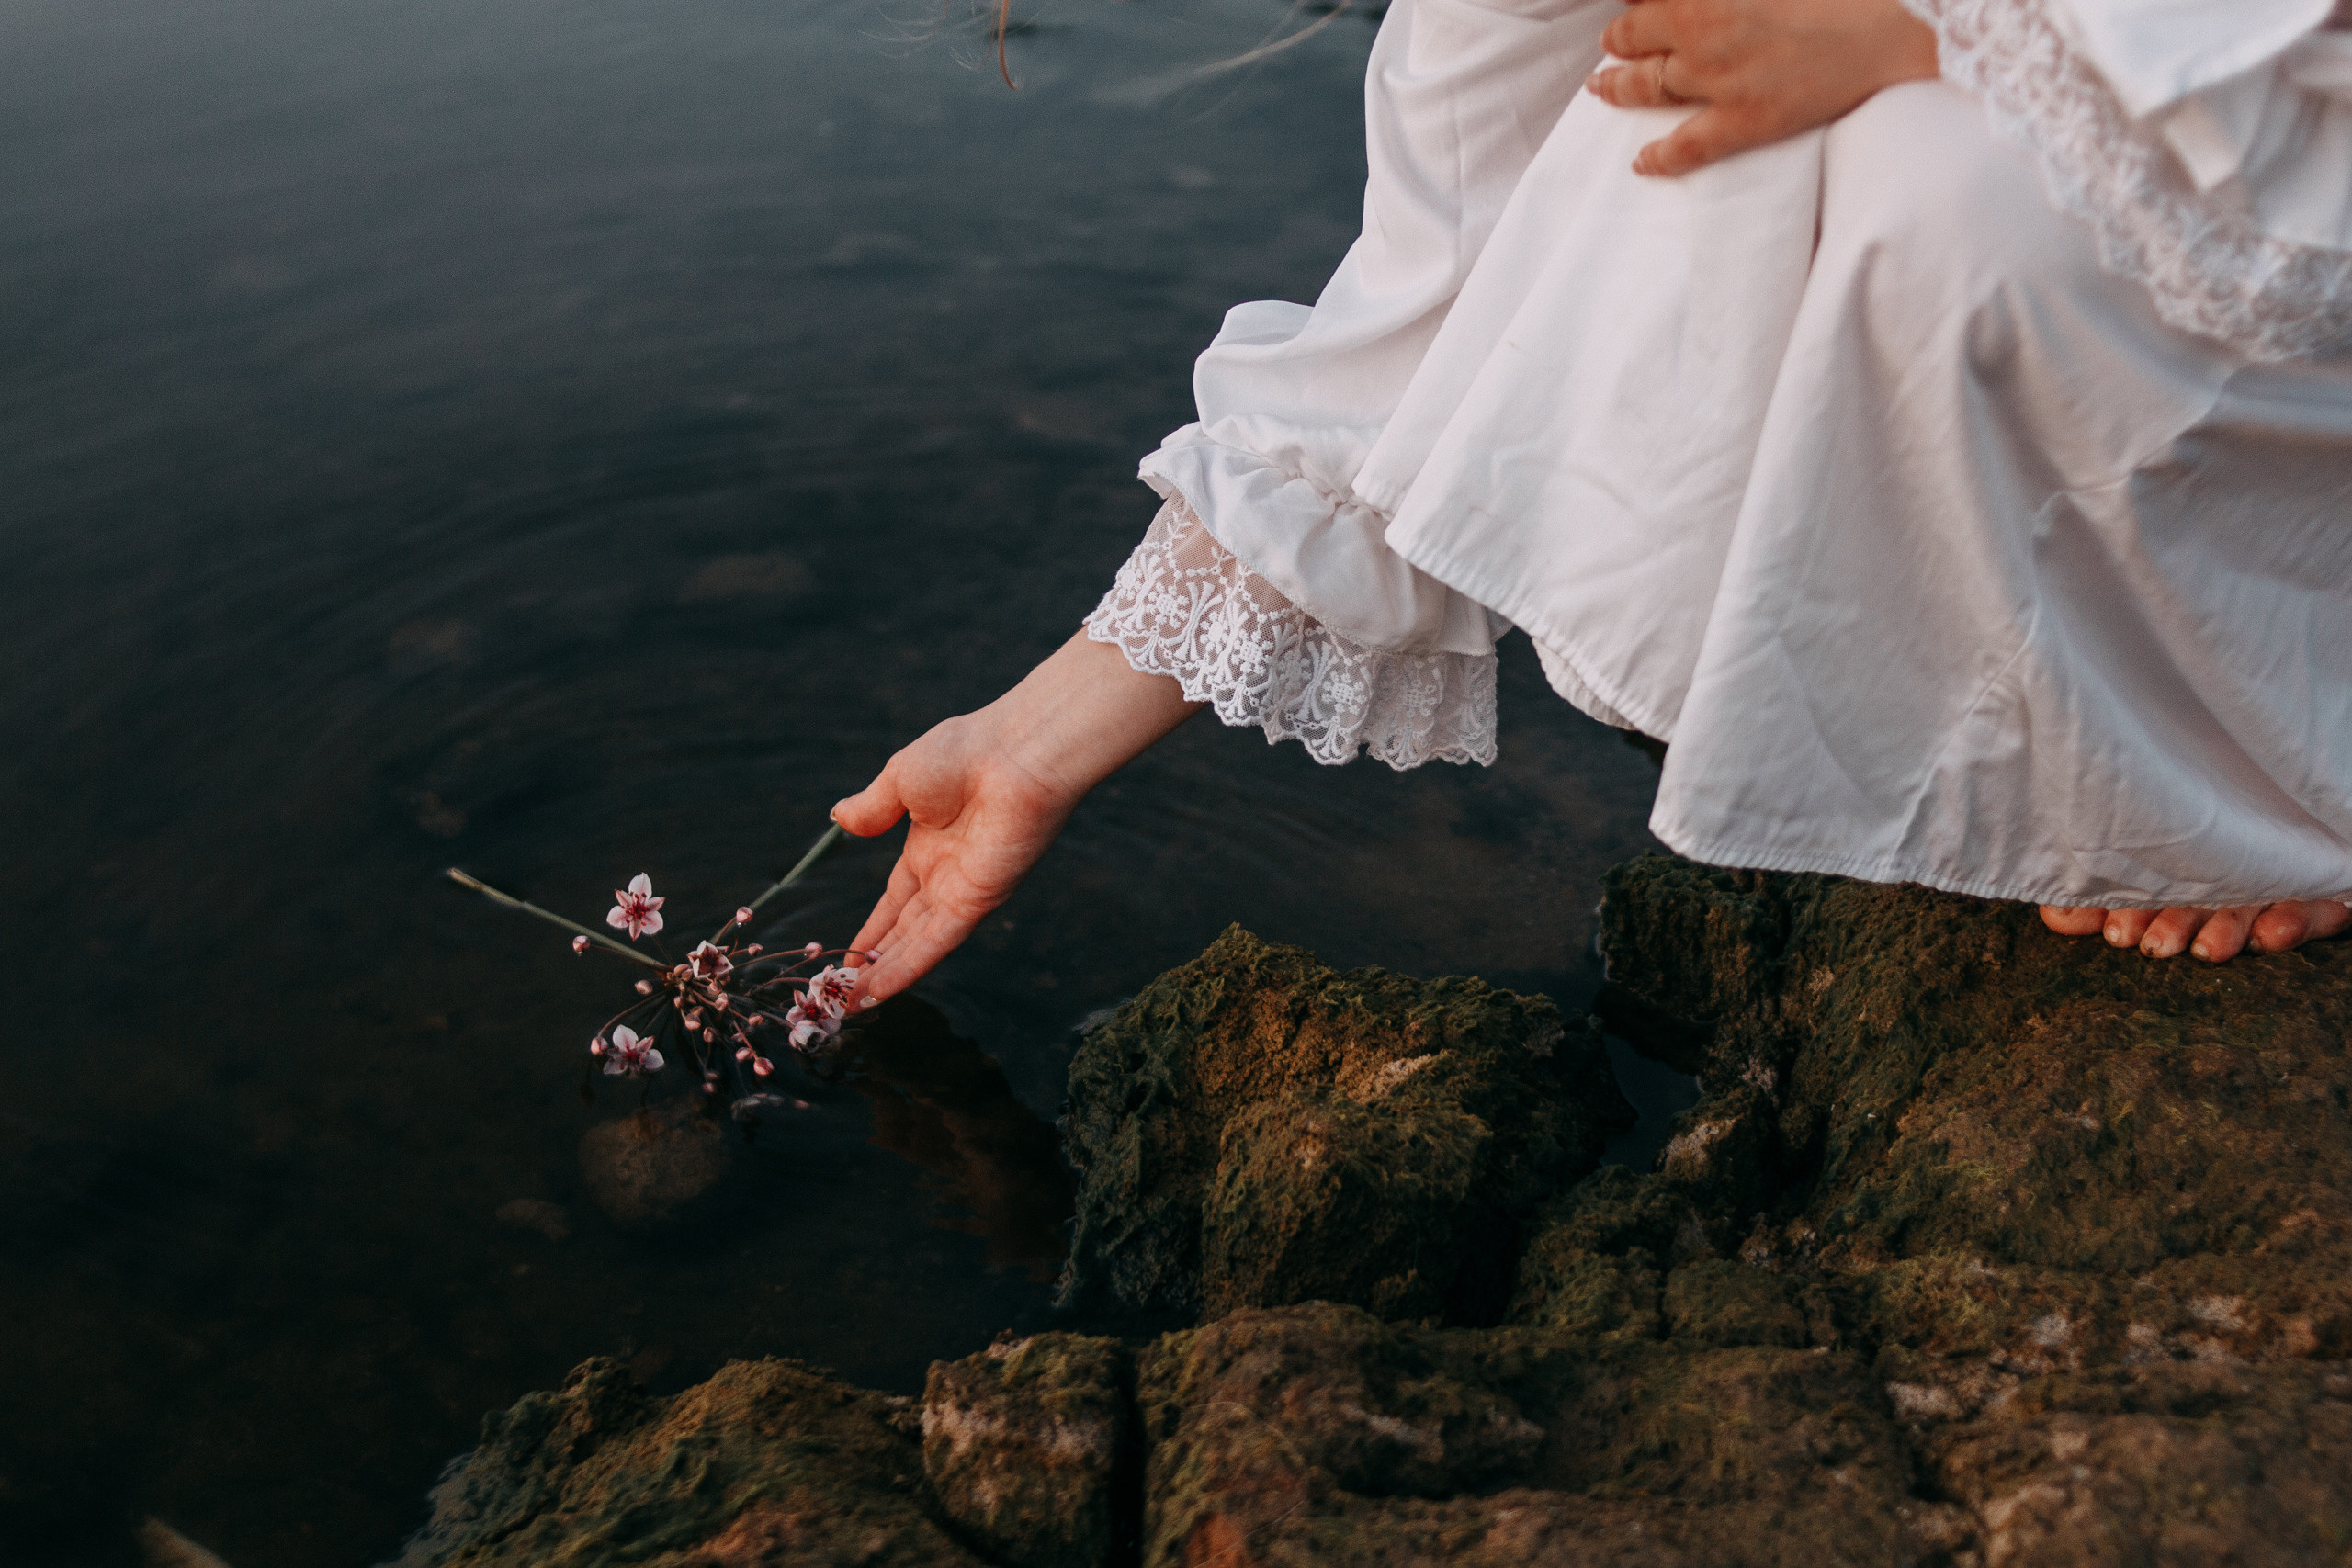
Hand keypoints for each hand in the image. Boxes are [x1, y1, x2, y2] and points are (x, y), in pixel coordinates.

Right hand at [833, 631, 1200, 1001]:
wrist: (1015, 753)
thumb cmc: (964, 753)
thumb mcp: (900, 778)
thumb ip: (872, 808)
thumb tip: (839, 818)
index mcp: (927, 845)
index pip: (895, 900)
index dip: (872, 929)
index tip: (847, 956)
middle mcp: (945, 875)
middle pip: (904, 929)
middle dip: (874, 960)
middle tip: (842, 993)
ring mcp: (962, 891)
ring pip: (915, 944)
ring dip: (885, 974)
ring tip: (851, 1006)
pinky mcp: (977, 901)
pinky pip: (936, 943)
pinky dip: (907, 968)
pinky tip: (880, 992)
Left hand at [1586, 0, 1938, 176]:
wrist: (1893, 27)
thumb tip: (1698, 3)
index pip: (1648, 2)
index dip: (1637, 6)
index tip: (1630, 10)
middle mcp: (1702, 33)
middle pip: (1636, 40)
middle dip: (1619, 41)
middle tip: (1610, 45)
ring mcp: (1719, 81)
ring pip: (1648, 88)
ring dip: (1619, 87)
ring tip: (1602, 88)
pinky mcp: (1744, 121)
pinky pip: (1686, 146)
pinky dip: (1658, 156)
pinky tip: (1640, 162)